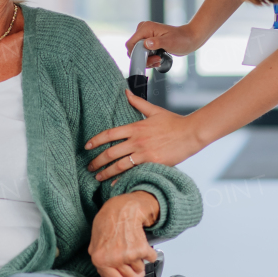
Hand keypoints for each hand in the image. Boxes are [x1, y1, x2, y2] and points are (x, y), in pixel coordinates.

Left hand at [86, 92, 204, 180]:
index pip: (110, 134)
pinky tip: (114, 184)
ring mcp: (144, 153)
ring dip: (106, 172)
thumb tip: (126, 92)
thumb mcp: (154, 110)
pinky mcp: (153, 163)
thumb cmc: (174, 122)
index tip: (87, 146)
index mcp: (136, 127)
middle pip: (110, 152)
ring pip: (119, 165)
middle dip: (97, 161)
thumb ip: (138, 103)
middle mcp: (137, 141)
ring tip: (98, 177)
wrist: (190, 133)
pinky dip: (122, 179)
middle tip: (89, 166)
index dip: (96, 140)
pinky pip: (134, 172)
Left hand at [88, 192, 159, 276]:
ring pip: (140, 271)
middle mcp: (114, 259)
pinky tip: (139, 243)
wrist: (121, 208)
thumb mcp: (95, 245)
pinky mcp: (141, 248)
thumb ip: (101, 263)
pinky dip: (149, 253)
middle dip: (134, 274)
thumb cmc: (107, 224)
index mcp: (100, 260)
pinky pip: (150, 259)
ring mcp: (128, 255)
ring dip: (139, 262)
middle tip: (131, 263)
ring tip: (131, 248)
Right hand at [126, 21, 199, 68]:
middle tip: (156, 60)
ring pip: (138, 52)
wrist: (189, 39)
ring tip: (158, 60)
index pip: (131, 43)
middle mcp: (143, 30)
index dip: (136, 54)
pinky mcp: (149, 41)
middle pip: (134, 49)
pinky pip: (143, 53)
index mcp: (146, 28)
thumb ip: (157, 43)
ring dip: (147, 60)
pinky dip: (149, 58)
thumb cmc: (181, 39)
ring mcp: (146, 36)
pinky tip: (158, 59)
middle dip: (143, 58)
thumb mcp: (169, 42)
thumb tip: (146, 44)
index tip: (147, 59)